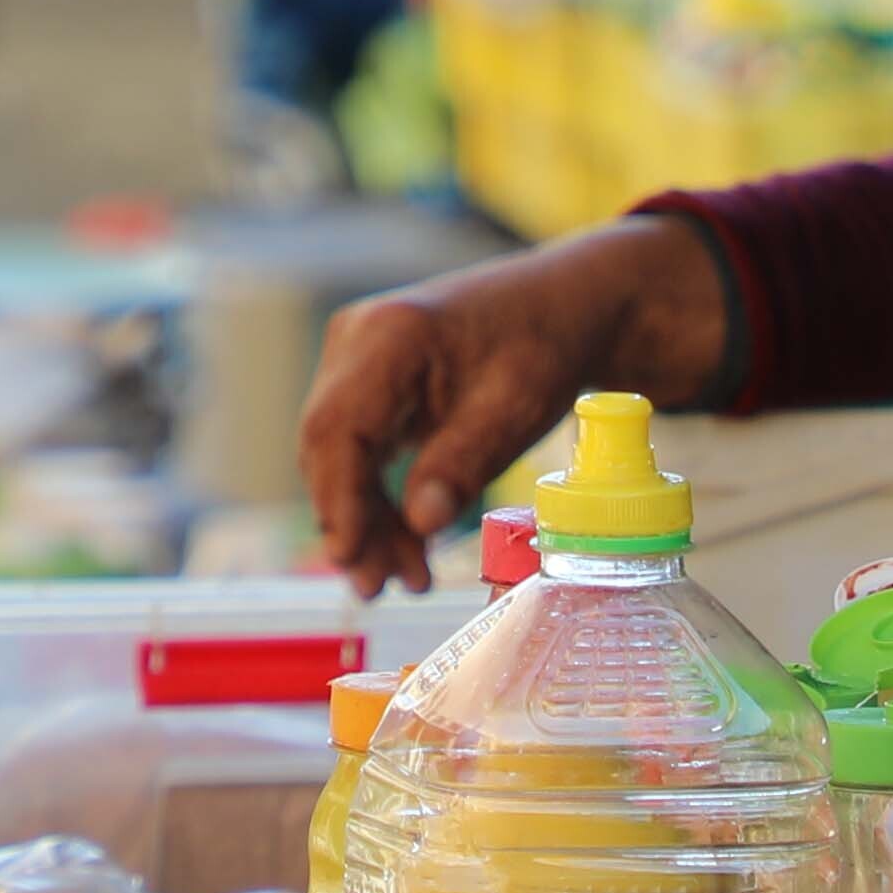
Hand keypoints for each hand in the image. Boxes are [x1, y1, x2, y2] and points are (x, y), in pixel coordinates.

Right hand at [297, 219, 730, 587]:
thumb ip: (463, 463)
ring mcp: (355, 359)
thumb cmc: (544, 345)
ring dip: (366, 520)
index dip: (339, 500)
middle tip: (381, 587)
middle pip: (328, 447)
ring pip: (338, 456)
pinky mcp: (366, 381)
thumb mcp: (516, 408)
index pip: (337, 428)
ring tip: (405, 577)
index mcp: (389, 335)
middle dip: (353, 523)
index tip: (353, 557)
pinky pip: (357, 449)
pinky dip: (378, 498)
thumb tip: (422, 526)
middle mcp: (356, 340)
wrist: (564, 305)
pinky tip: (407, 543)